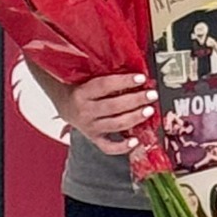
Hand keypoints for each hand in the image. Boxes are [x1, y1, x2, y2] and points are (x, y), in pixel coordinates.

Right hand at [27, 63, 155, 155]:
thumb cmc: (80, 88)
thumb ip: (105, 75)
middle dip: (135, 100)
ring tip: (148, 111)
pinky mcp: (94, 138)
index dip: (124, 82)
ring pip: (115, 124)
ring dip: (135, 118)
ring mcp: (89, 126)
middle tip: (151, 95)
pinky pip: (108, 147)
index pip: (105, 86)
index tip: (141, 78)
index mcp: (82, 93)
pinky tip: (136, 141)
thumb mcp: (87, 78)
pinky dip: (122, 147)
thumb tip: (132, 70)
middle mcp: (85, 111)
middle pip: (113, 106)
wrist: (65, 105)